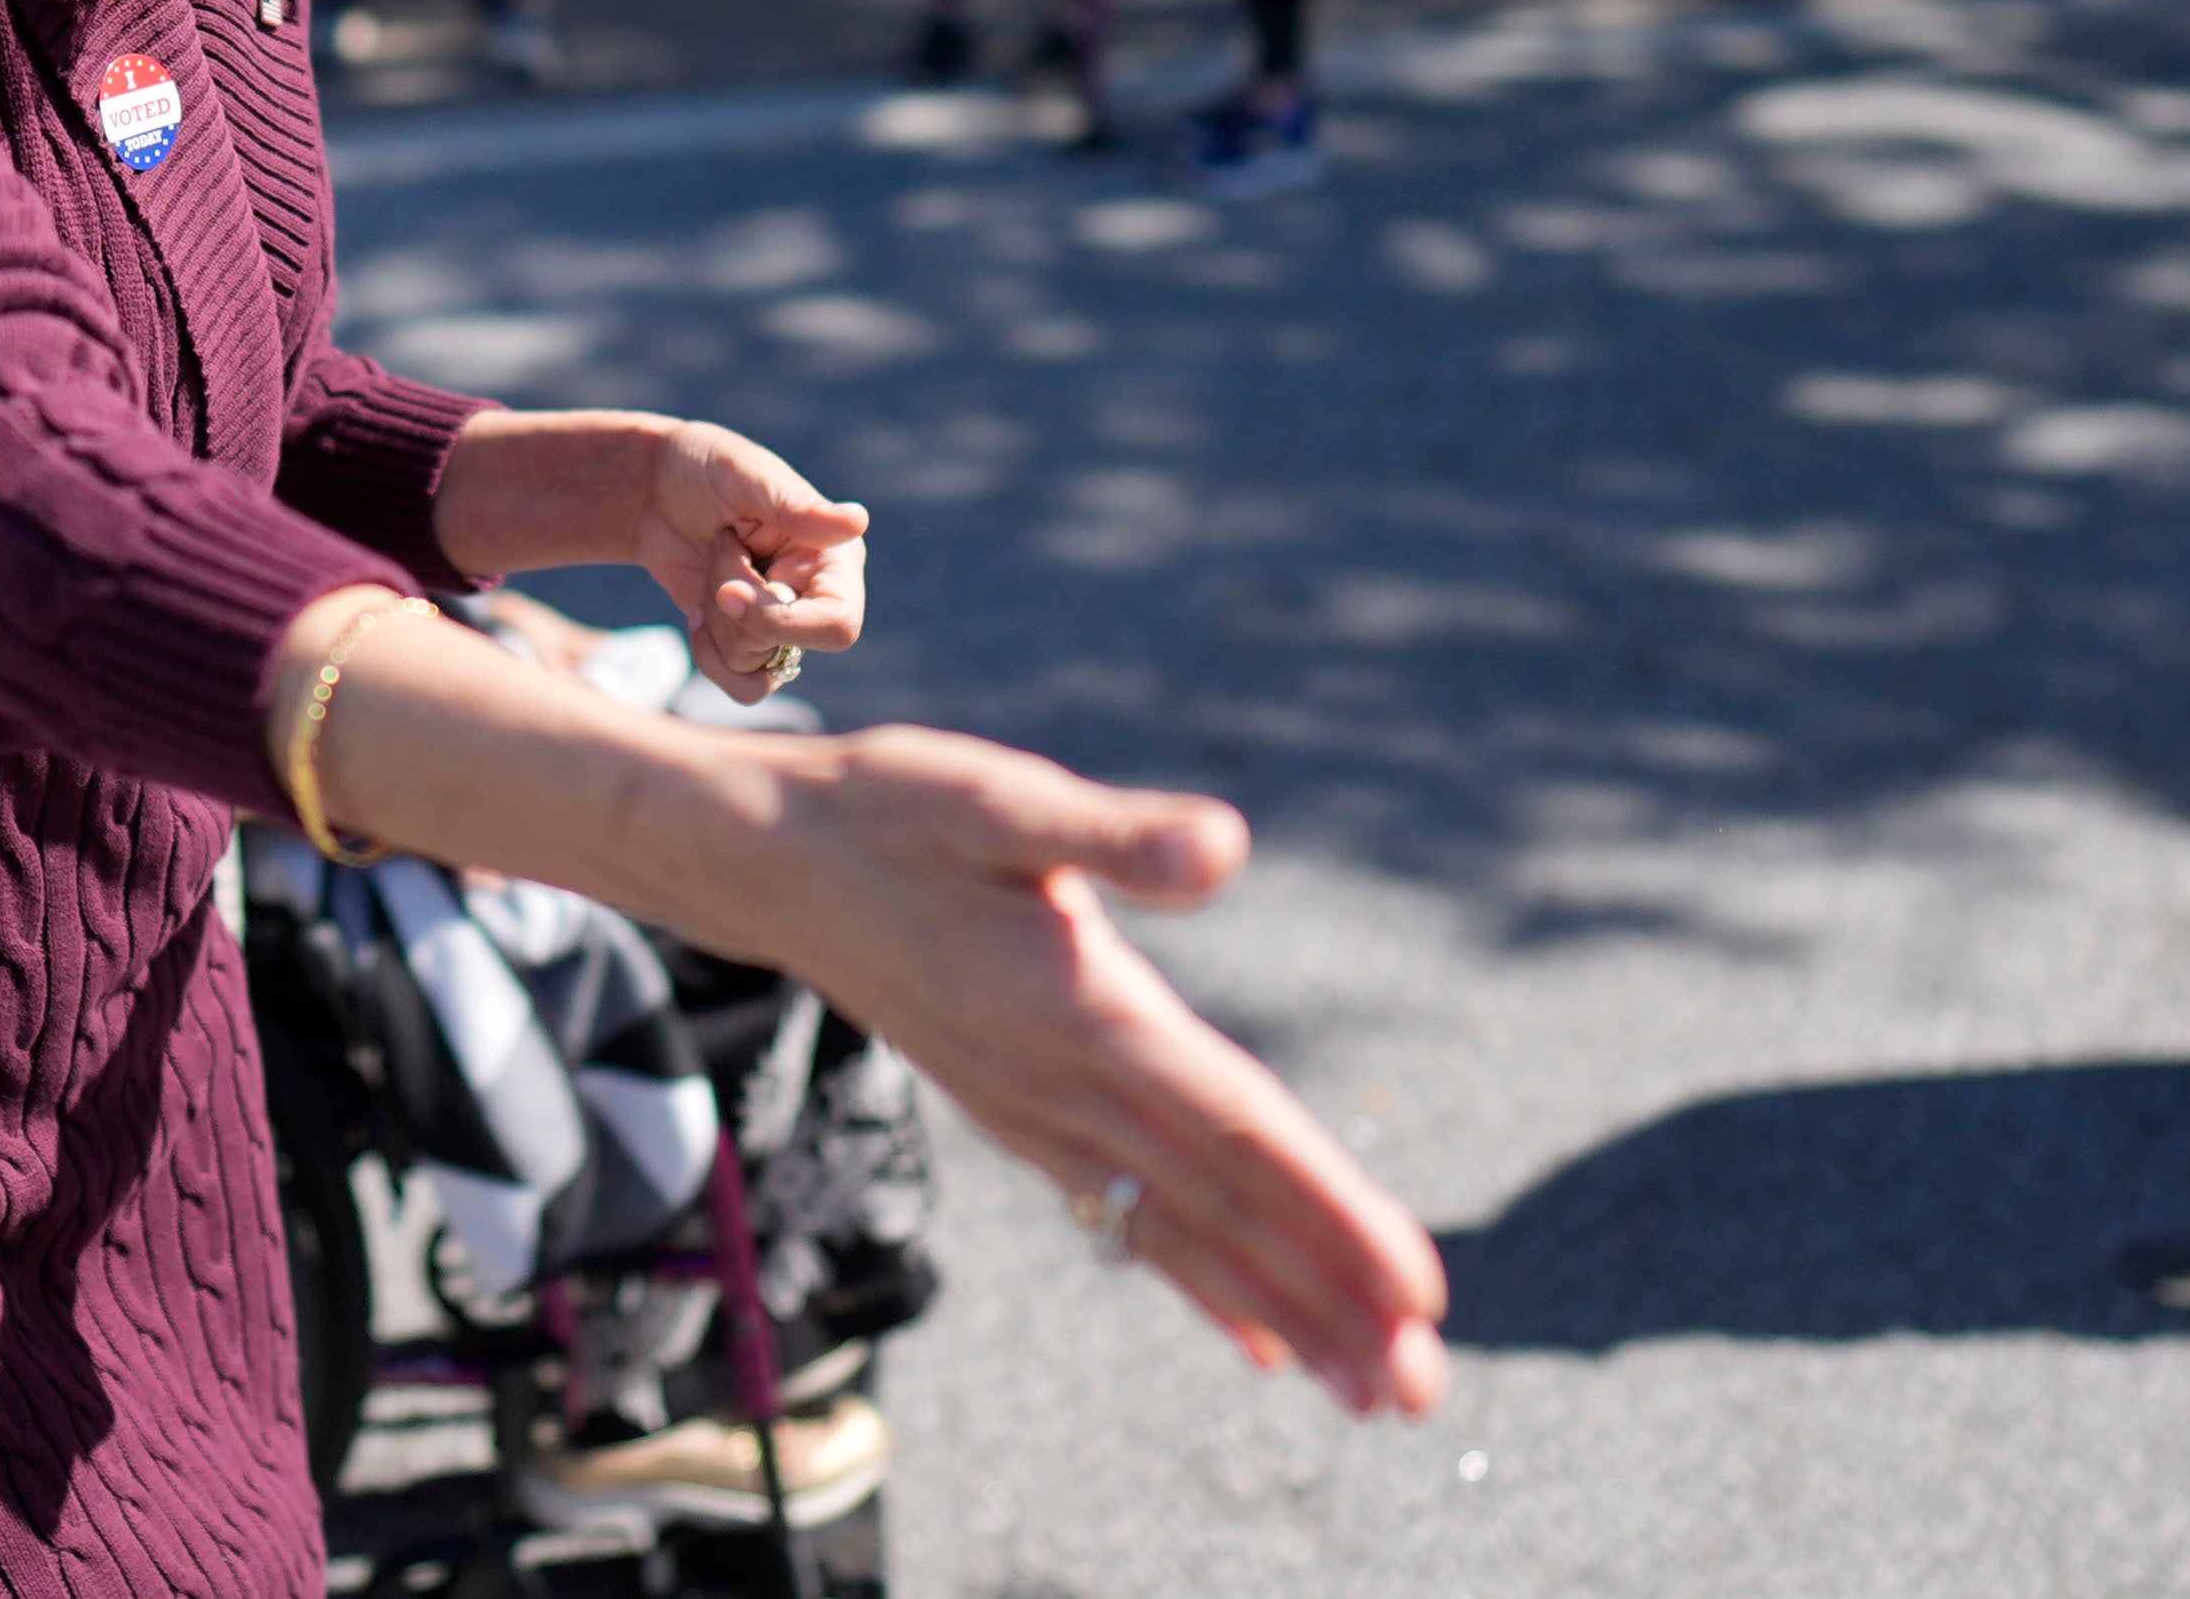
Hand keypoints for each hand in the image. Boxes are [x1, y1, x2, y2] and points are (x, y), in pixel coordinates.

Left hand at [627, 418, 866, 704]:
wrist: (651, 489)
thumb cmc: (705, 467)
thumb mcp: (746, 475)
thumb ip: (797, 507)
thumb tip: (858, 521)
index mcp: (833, 557)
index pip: (837, 625)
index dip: (780, 622)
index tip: (728, 591)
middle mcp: (814, 596)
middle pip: (785, 648)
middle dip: (732, 607)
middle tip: (720, 545)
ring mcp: (779, 623)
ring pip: (755, 667)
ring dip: (715, 620)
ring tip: (712, 565)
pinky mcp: (745, 641)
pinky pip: (740, 684)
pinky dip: (709, 657)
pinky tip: (696, 613)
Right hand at [711, 729, 1449, 1417]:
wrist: (769, 861)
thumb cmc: (891, 812)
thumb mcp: (1001, 798)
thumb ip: (1116, 834)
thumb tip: (1222, 845)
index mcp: (1083, 1011)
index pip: (1234, 1128)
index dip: (1329, 1209)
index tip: (1414, 1289)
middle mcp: (1065, 1084)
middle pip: (1222, 1207)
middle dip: (1327, 1300)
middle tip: (1420, 1390)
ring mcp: (1040, 1114)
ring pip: (1181, 1232)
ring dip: (1283, 1313)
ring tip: (1371, 1392)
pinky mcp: (1022, 1116)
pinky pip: (1126, 1221)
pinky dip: (1200, 1284)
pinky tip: (1260, 1341)